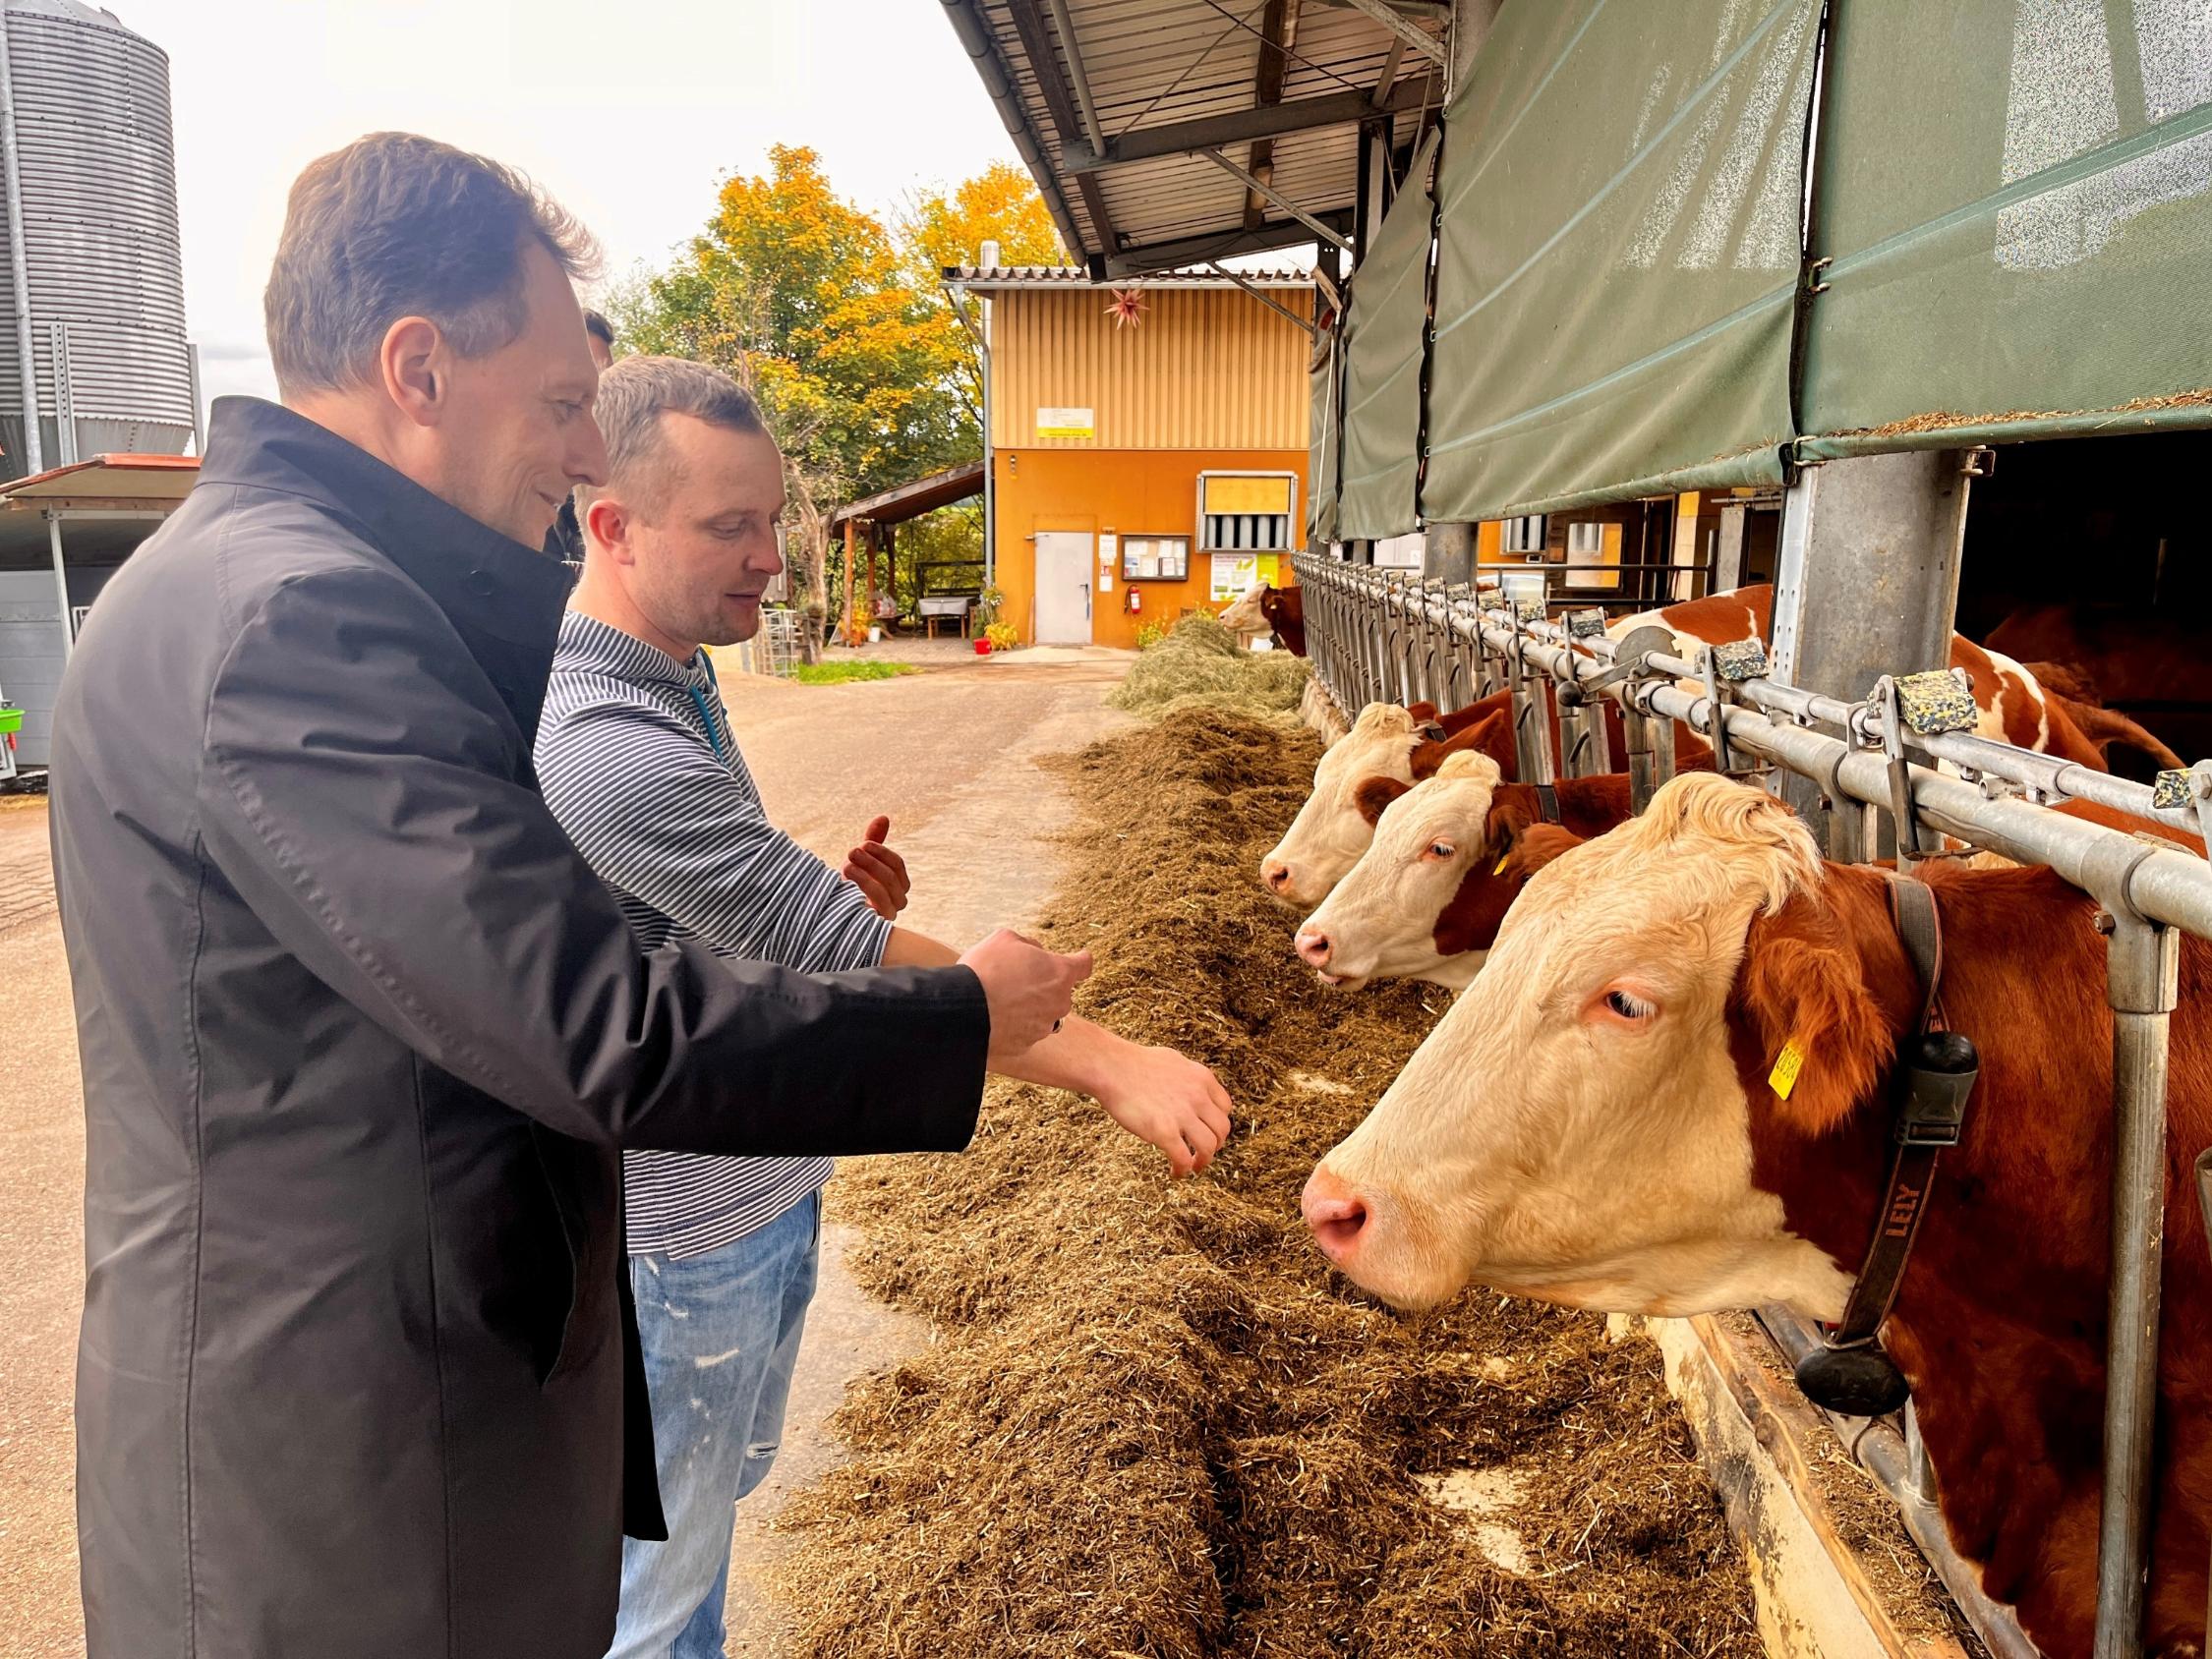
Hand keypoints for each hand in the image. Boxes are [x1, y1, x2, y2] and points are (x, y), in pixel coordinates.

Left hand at [842, 815, 908, 919]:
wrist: (832, 912)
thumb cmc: (850, 885)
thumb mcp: (860, 861)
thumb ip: (873, 841)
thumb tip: (883, 817)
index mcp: (898, 884)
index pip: (897, 864)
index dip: (881, 852)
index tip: (863, 844)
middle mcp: (897, 901)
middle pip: (891, 877)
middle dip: (871, 862)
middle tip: (852, 851)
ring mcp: (887, 915)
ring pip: (883, 892)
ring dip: (865, 876)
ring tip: (846, 866)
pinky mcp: (875, 925)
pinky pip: (874, 909)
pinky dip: (862, 893)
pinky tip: (845, 884)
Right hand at [960, 929, 1091, 1064]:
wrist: (964, 1011)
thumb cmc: (985, 969)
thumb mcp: (1004, 938)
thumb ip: (1028, 943)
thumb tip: (1035, 953)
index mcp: (1059, 973)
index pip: (1083, 965)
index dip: (1080, 960)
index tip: (1078, 960)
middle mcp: (1059, 1002)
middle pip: (1058, 992)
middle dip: (1042, 986)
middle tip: (1014, 980)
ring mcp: (1044, 1027)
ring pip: (1041, 1014)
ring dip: (1027, 1008)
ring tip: (998, 1001)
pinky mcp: (1026, 1046)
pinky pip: (1023, 1033)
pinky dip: (1012, 1027)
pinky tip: (992, 1019)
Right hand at [1097, 1045, 1232, 1176]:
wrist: (1111, 1067)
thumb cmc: (1134, 1063)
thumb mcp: (1173, 1061)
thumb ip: (1187, 1077)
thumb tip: (1190, 1088)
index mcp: (1202, 1078)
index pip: (1225, 1107)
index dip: (1217, 1124)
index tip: (1208, 1132)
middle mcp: (1198, 1096)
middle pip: (1222, 1129)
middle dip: (1216, 1145)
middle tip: (1203, 1153)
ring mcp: (1182, 1114)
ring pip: (1209, 1147)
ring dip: (1203, 1161)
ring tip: (1192, 1166)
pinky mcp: (1164, 1131)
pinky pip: (1184, 1159)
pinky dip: (1183, 1170)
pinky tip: (1175, 1172)